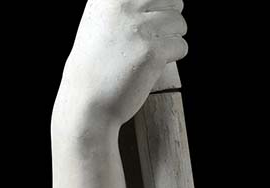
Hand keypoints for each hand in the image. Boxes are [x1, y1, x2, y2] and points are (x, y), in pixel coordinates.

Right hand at [55, 1, 188, 129]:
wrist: (87, 95)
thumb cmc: (98, 60)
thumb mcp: (103, 18)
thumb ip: (127, 5)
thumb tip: (161, 0)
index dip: (160, 5)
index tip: (150, 21)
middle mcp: (124, 4)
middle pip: (173, 0)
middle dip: (170, 20)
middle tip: (152, 38)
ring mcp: (139, 26)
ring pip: (180, 23)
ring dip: (171, 39)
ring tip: (148, 51)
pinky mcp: (152, 50)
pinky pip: (182, 46)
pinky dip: (172, 57)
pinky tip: (152, 64)